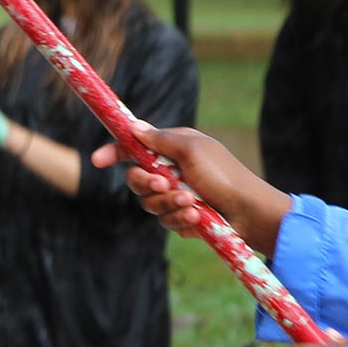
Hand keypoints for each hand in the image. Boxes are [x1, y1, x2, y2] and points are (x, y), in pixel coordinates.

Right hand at [90, 123, 292, 255]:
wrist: (249, 212)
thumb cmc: (224, 175)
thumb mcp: (192, 150)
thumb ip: (160, 139)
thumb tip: (133, 126)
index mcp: (174, 148)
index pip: (135, 148)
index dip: (115, 152)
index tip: (97, 161)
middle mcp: (172, 170)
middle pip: (136, 180)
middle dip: (147, 184)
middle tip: (164, 184)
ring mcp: (176, 195)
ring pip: (149, 204)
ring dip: (169, 204)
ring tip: (192, 203)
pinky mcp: (183, 217)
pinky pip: (165, 220)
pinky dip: (180, 218)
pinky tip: (197, 215)